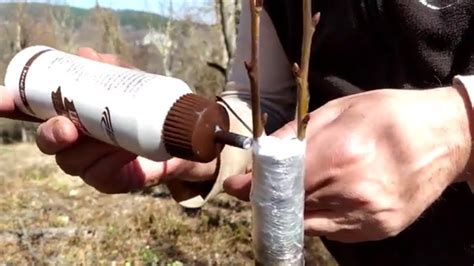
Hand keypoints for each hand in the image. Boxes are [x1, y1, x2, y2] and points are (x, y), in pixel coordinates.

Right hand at [2, 47, 216, 193]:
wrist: (180, 138)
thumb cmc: (148, 108)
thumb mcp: (133, 83)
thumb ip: (111, 70)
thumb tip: (87, 54)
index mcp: (74, 115)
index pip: (35, 111)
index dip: (13, 105)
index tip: (0, 99)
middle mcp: (75, 141)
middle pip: (48, 142)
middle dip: (53, 134)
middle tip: (69, 128)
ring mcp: (90, 163)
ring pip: (72, 161)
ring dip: (92, 148)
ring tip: (121, 139)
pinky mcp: (110, 181)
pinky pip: (99, 176)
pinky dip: (112, 163)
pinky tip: (128, 154)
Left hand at [225, 86, 472, 242]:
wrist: (447, 137)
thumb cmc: (391, 115)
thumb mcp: (341, 109)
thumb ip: (298, 133)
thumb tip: (263, 151)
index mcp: (338, 156)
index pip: (280, 182)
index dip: (253, 186)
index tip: (237, 187)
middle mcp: (350, 193)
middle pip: (291, 207)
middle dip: (269, 199)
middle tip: (260, 188)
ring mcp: (366, 217)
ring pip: (309, 224)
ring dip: (292, 210)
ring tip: (290, 193)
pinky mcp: (379, 230)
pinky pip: (333, 231)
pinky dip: (318, 216)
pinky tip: (323, 198)